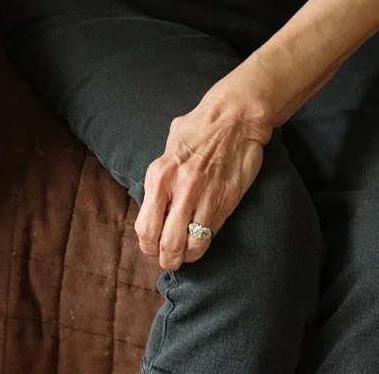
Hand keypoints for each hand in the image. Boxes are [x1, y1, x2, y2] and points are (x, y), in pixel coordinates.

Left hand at [133, 98, 269, 271]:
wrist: (234, 117)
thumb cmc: (200, 127)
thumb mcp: (170, 145)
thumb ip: (162, 172)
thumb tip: (155, 194)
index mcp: (158, 174)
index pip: (145, 225)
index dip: (147, 244)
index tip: (152, 247)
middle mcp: (177, 188)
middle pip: (164, 241)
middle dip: (164, 258)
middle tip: (167, 260)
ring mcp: (202, 196)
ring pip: (188, 245)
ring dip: (184, 258)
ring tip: (184, 258)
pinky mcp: (225, 201)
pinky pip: (209, 235)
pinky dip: (202, 246)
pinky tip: (200, 245)